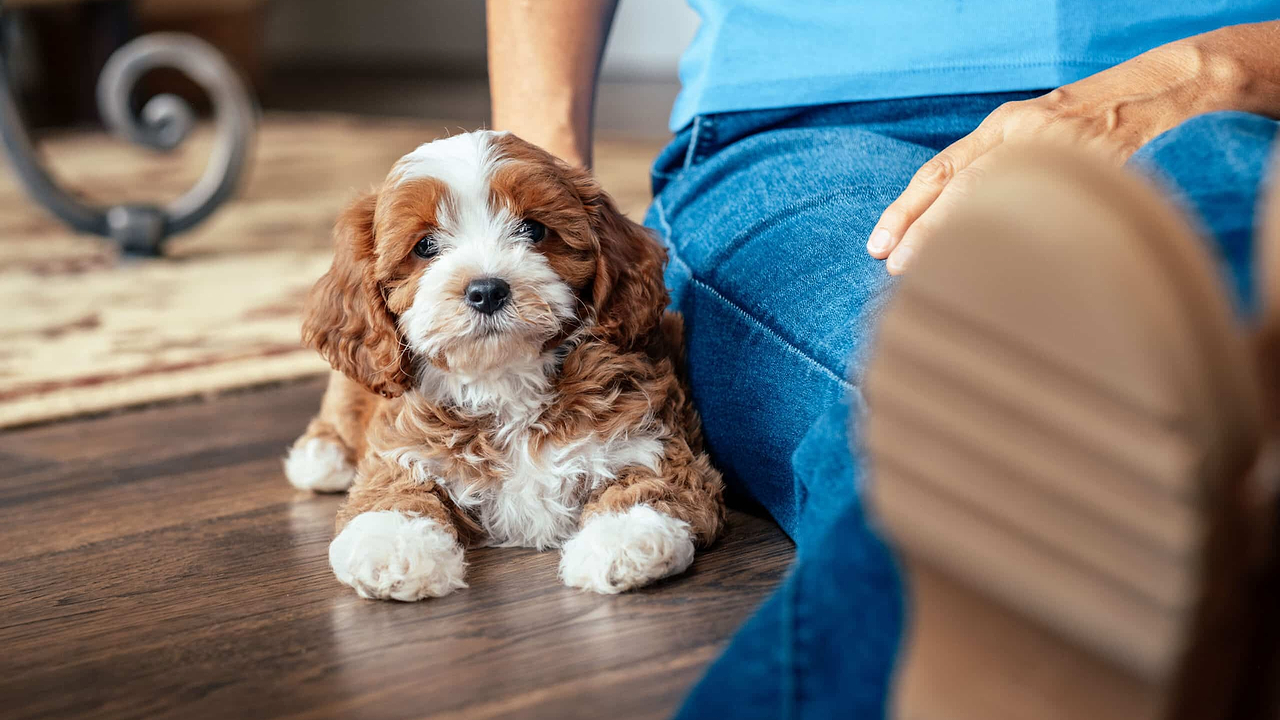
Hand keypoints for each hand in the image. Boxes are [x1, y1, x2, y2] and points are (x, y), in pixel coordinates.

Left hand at [866, 39, 1247, 273]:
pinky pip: (1053, 210)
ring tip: (935, 273)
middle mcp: (1023, 134)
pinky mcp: (1097, 168)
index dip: (906, 210)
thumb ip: (991, 170)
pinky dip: (1025, 241)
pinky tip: (1005, 270)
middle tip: (898, 269)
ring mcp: (1060, 150)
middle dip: (924, 230)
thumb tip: (945, 224)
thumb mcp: (1029, 136)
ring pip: (1000, 198)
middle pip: (961, 187)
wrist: (1152, 92)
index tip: (879, 246)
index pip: (940, 171)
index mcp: (1002, 127)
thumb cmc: (1080, 126)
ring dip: (963, 238)